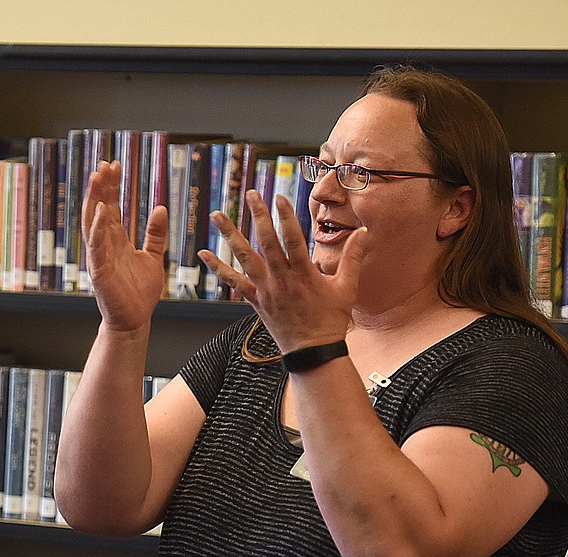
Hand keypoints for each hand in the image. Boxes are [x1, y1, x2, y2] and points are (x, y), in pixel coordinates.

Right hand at [82, 160, 168, 332]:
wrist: (134, 320)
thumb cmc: (140, 292)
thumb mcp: (153, 257)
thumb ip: (155, 234)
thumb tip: (160, 208)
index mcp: (116, 241)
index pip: (112, 207)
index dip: (112, 186)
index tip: (114, 165)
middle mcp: (104, 245)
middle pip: (100, 209)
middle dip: (101, 186)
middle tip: (103, 164)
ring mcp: (99, 256)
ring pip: (93, 223)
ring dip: (95, 199)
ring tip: (97, 178)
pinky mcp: (99, 270)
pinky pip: (96, 246)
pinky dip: (98, 228)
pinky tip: (102, 210)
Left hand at [198, 190, 365, 351]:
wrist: (312, 351)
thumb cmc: (331, 320)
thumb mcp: (347, 288)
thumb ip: (353, 258)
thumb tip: (364, 233)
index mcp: (304, 274)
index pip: (293, 239)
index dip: (285, 217)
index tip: (279, 196)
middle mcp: (281, 279)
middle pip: (266, 241)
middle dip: (258, 215)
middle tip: (250, 193)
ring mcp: (265, 290)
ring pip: (244, 257)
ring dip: (229, 234)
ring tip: (216, 215)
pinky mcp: (255, 300)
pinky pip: (233, 282)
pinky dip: (218, 267)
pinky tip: (203, 253)